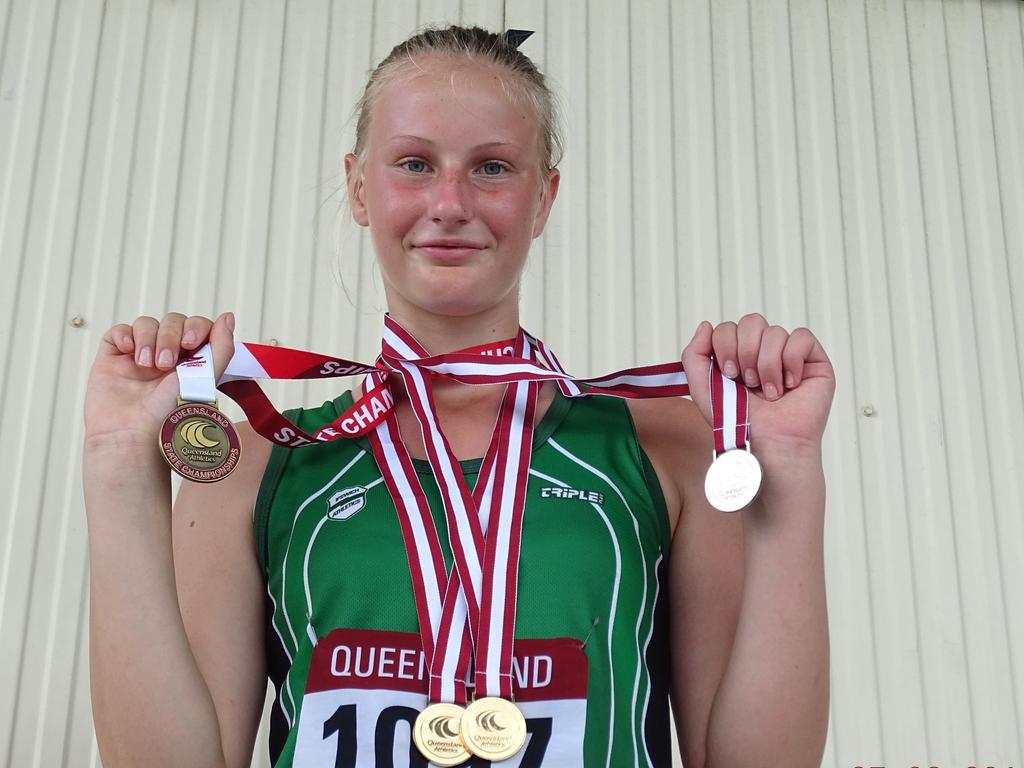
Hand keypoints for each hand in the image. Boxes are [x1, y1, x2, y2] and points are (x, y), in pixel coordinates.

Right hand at [83, 312, 235, 451]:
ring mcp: (139, 357)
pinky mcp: (113, 358)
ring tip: (146, 364)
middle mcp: (167, 357)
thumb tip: (228, 317)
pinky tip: (129, 352)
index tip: (189, 344)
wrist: (131, 434)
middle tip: (164, 364)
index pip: (197, 327)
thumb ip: (222, 348)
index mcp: (191, 362)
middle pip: (172, 321)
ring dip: (148, 338)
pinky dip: (125, 335)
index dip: (195, 327)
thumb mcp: (204, 379)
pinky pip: (119, 331)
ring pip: (146, 324)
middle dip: (170, 336)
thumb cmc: (169, 415)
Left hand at [681, 314, 834, 459]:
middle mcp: (763, 352)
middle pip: (752, 321)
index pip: (729, 328)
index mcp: (738, 355)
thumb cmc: (737, 422)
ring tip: (769, 393)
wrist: (767, 443)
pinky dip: (791, 361)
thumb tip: (706, 325)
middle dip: (745, 352)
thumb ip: (693, 355)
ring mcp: (789, 356)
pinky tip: (789, 385)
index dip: (725, 346)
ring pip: (775, 332)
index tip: (729, 375)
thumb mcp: (702, 388)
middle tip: (748, 382)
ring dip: (767, 365)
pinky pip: (801, 337)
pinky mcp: (814, 361)